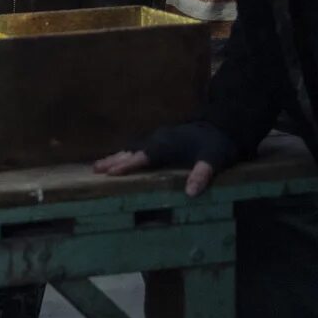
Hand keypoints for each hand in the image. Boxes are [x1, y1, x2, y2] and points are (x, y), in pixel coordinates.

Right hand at [93, 121, 239, 196]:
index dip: (127, 166)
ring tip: (99, 165)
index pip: (143, 157)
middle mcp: (159, 139)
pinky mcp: (162, 138)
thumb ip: (202, 174)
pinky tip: (122, 158)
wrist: (222, 124)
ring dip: (116, 157)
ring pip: (133, 148)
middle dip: (113, 161)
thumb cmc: (217, 144)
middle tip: (95, 169)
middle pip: (132, 151)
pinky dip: (127, 153)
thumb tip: (191, 193)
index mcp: (167, 144)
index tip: (110, 173)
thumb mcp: (213, 160)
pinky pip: (139, 147)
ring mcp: (159, 137)